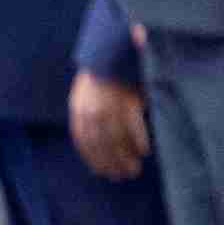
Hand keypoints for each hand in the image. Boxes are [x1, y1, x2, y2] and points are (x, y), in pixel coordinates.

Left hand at [68, 67, 149, 183]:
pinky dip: (139, 140)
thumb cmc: (103, 75)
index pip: (84, 142)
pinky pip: (133, 126)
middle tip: (123, 176)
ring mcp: (110, 105)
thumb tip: (97, 147)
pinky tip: (144, 150)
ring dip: (125, 157)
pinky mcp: (127, 99)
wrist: (113, 48)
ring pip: (117, 139)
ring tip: (134, 169)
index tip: (103, 172)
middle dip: (112, 163)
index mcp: (78, 108)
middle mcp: (92, 110)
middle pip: (101, 144)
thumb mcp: (87, 95)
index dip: (93, 160)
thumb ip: (89, 118)